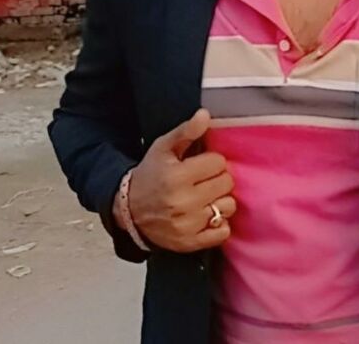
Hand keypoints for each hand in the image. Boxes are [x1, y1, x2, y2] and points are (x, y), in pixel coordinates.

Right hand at [119, 108, 235, 252]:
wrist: (129, 210)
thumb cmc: (151, 174)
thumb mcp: (163, 147)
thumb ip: (186, 131)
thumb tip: (205, 114)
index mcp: (177, 176)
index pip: (218, 162)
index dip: (212, 161)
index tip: (201, 164)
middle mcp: (183, 202)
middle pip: (226, 183)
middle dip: (218, 178)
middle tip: (203, 180)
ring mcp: (187, 225)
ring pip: (228, 207)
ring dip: (220, 201)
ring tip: (205, 197)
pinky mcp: (190, 243)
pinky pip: (223, 232)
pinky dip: (219, 224)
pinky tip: (206, 215)